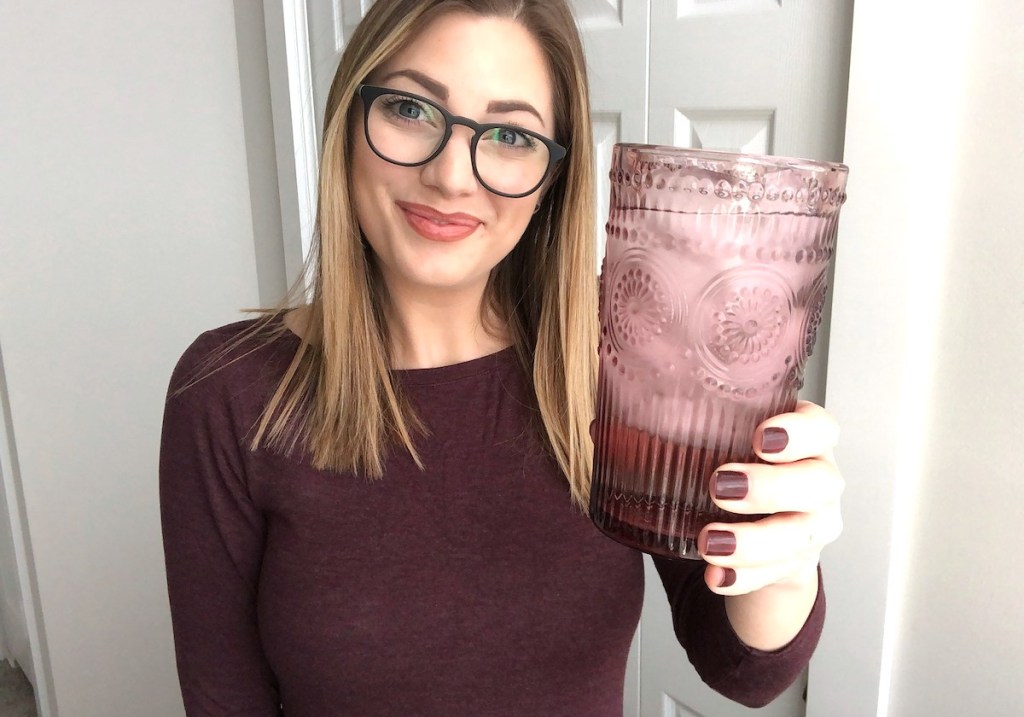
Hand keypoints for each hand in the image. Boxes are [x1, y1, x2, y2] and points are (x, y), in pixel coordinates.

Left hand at [698, 400, 843, 595]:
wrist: (760, 531)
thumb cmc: (737, 470)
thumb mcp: (720, 445)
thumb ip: (681, 431)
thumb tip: (611, 428)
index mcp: (805, 441)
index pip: (821, 428)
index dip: (799, 431)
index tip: (761, 437)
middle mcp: (818, 481)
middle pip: (819, 482)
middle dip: (770, 486)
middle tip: (720, 486)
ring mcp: (813, 525)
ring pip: (801, 534)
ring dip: (753, 541)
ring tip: (709, 542)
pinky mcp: (796, 563)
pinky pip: (776, 575)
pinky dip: (744, 577)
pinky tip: (716, 576)